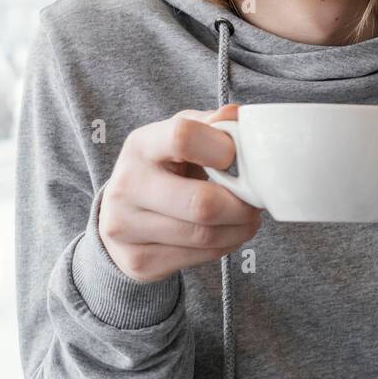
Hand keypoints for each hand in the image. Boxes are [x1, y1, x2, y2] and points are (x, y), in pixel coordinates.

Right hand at [97, 104, 262, 281]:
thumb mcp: (182, 136)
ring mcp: (126, 227)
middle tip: (256, 201)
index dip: (223, 148)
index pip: (182, 137)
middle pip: (202, 203)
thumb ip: (212, 125)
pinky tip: (228, 233)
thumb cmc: (165, 167)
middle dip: (242, 205)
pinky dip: (226, 246)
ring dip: (240, 228)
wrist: (122, 215)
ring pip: (206, 235)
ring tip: (247, 217)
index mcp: (141, 145)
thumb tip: (238, 117)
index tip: (237, 158)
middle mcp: (126, 185)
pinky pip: (201, 257)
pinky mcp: (139, 261)